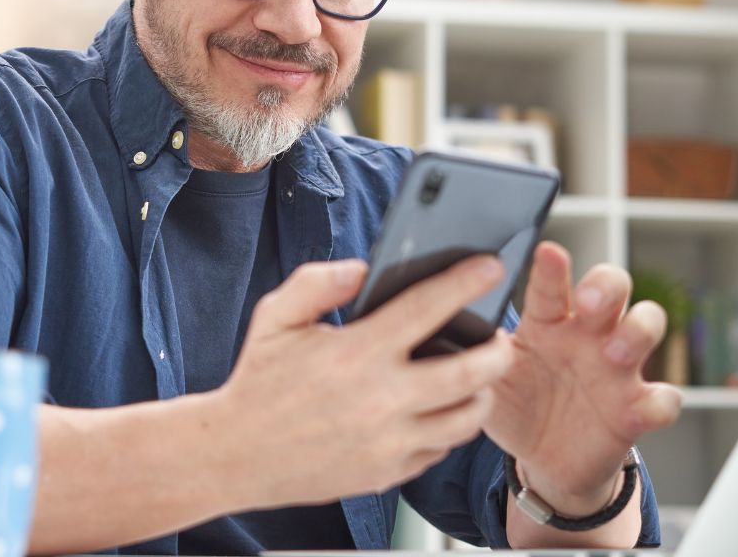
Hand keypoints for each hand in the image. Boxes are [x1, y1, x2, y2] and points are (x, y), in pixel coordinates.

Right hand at [213, 256, 515, 508]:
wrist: (237, 454)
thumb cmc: (258, 381)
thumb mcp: (275, 318)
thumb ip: (317, 283)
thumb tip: (362, 269)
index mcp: (356, 353)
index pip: (426, 309)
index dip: (464, 283)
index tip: (489, 267)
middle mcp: (380, 399)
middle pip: (470, 373)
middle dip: (498, 350)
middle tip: (500, 336)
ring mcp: (388, 441)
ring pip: (466, 418)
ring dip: (482, 392)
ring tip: (479, 375)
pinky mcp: (388, 472)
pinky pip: (440, 449)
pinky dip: (450, 426)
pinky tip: (441, 408)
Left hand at [485, 242, 682, 513]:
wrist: (542, 460)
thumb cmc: (514, 406)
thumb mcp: (488, 382)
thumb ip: (477, 355)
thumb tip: (453, 328)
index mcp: (546, 322)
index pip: (551, 286)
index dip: (552, 268)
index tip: (548, 251)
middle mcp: (586, 334)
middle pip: (612, 286)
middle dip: (606, 285)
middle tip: (588, 301)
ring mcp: (617, 368)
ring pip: (646, 325)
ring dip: (637, 332)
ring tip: (614, 353)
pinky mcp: (637, 408)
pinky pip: (665, 397)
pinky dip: (661, 400)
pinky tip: (643, 406)